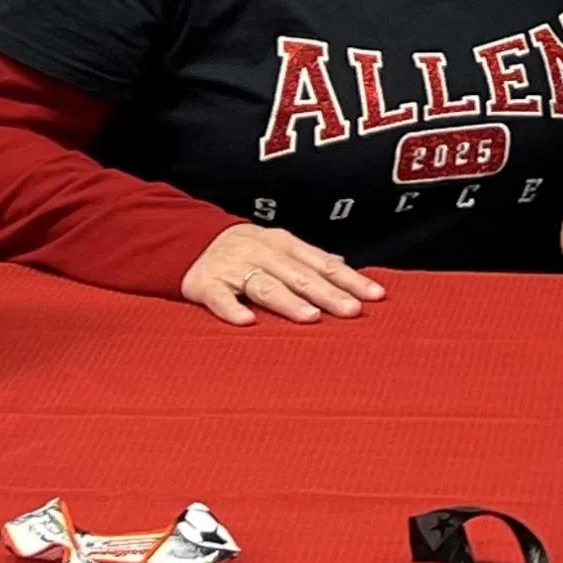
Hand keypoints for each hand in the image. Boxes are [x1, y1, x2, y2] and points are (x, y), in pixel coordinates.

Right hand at [180, 222, 386, 325]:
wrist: (187, 240)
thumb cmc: (243, 251)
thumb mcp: (278, 247)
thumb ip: (308, 260)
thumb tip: (344, 267)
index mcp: (283, 244)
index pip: (323, 263)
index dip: (350, 279)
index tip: (376, 295)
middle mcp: (261, 253)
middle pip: (299, 275)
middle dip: (328, 293)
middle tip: (352, 311)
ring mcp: (233, 267)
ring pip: (265, 285)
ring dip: (288, 301)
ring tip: (311, 317)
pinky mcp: (204, 283)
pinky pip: (219, 297)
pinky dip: (232, 308)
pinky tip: (247, 322)